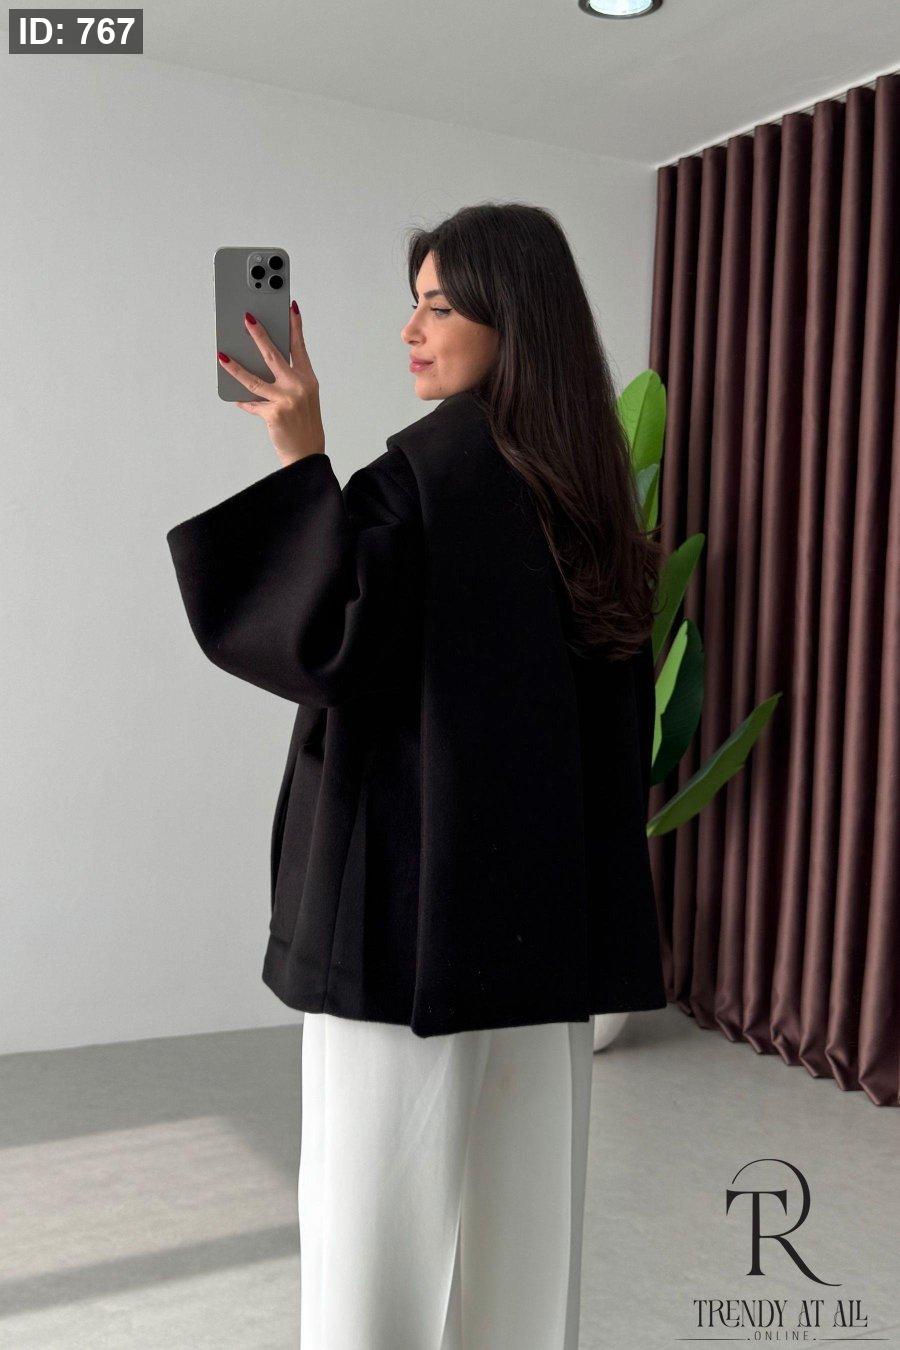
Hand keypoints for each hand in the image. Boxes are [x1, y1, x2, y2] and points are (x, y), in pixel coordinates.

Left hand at [217, 303, 324, 466]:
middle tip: (247, 318)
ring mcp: (285, 399)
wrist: (306, 453)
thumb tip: (260, 365)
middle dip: (259, 334)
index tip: (290, 306)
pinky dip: (242, 400)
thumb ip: (287, 380)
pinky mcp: (272, 413)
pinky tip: (233, 396)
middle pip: (274, 355)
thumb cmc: (303, 424)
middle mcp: (298, 386)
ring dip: (235, 366)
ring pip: (253, 378)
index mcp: (308, 379)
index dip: (295, 325)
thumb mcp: (303, 398)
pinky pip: (250, 402)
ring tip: (222, 355)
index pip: (300, 346)